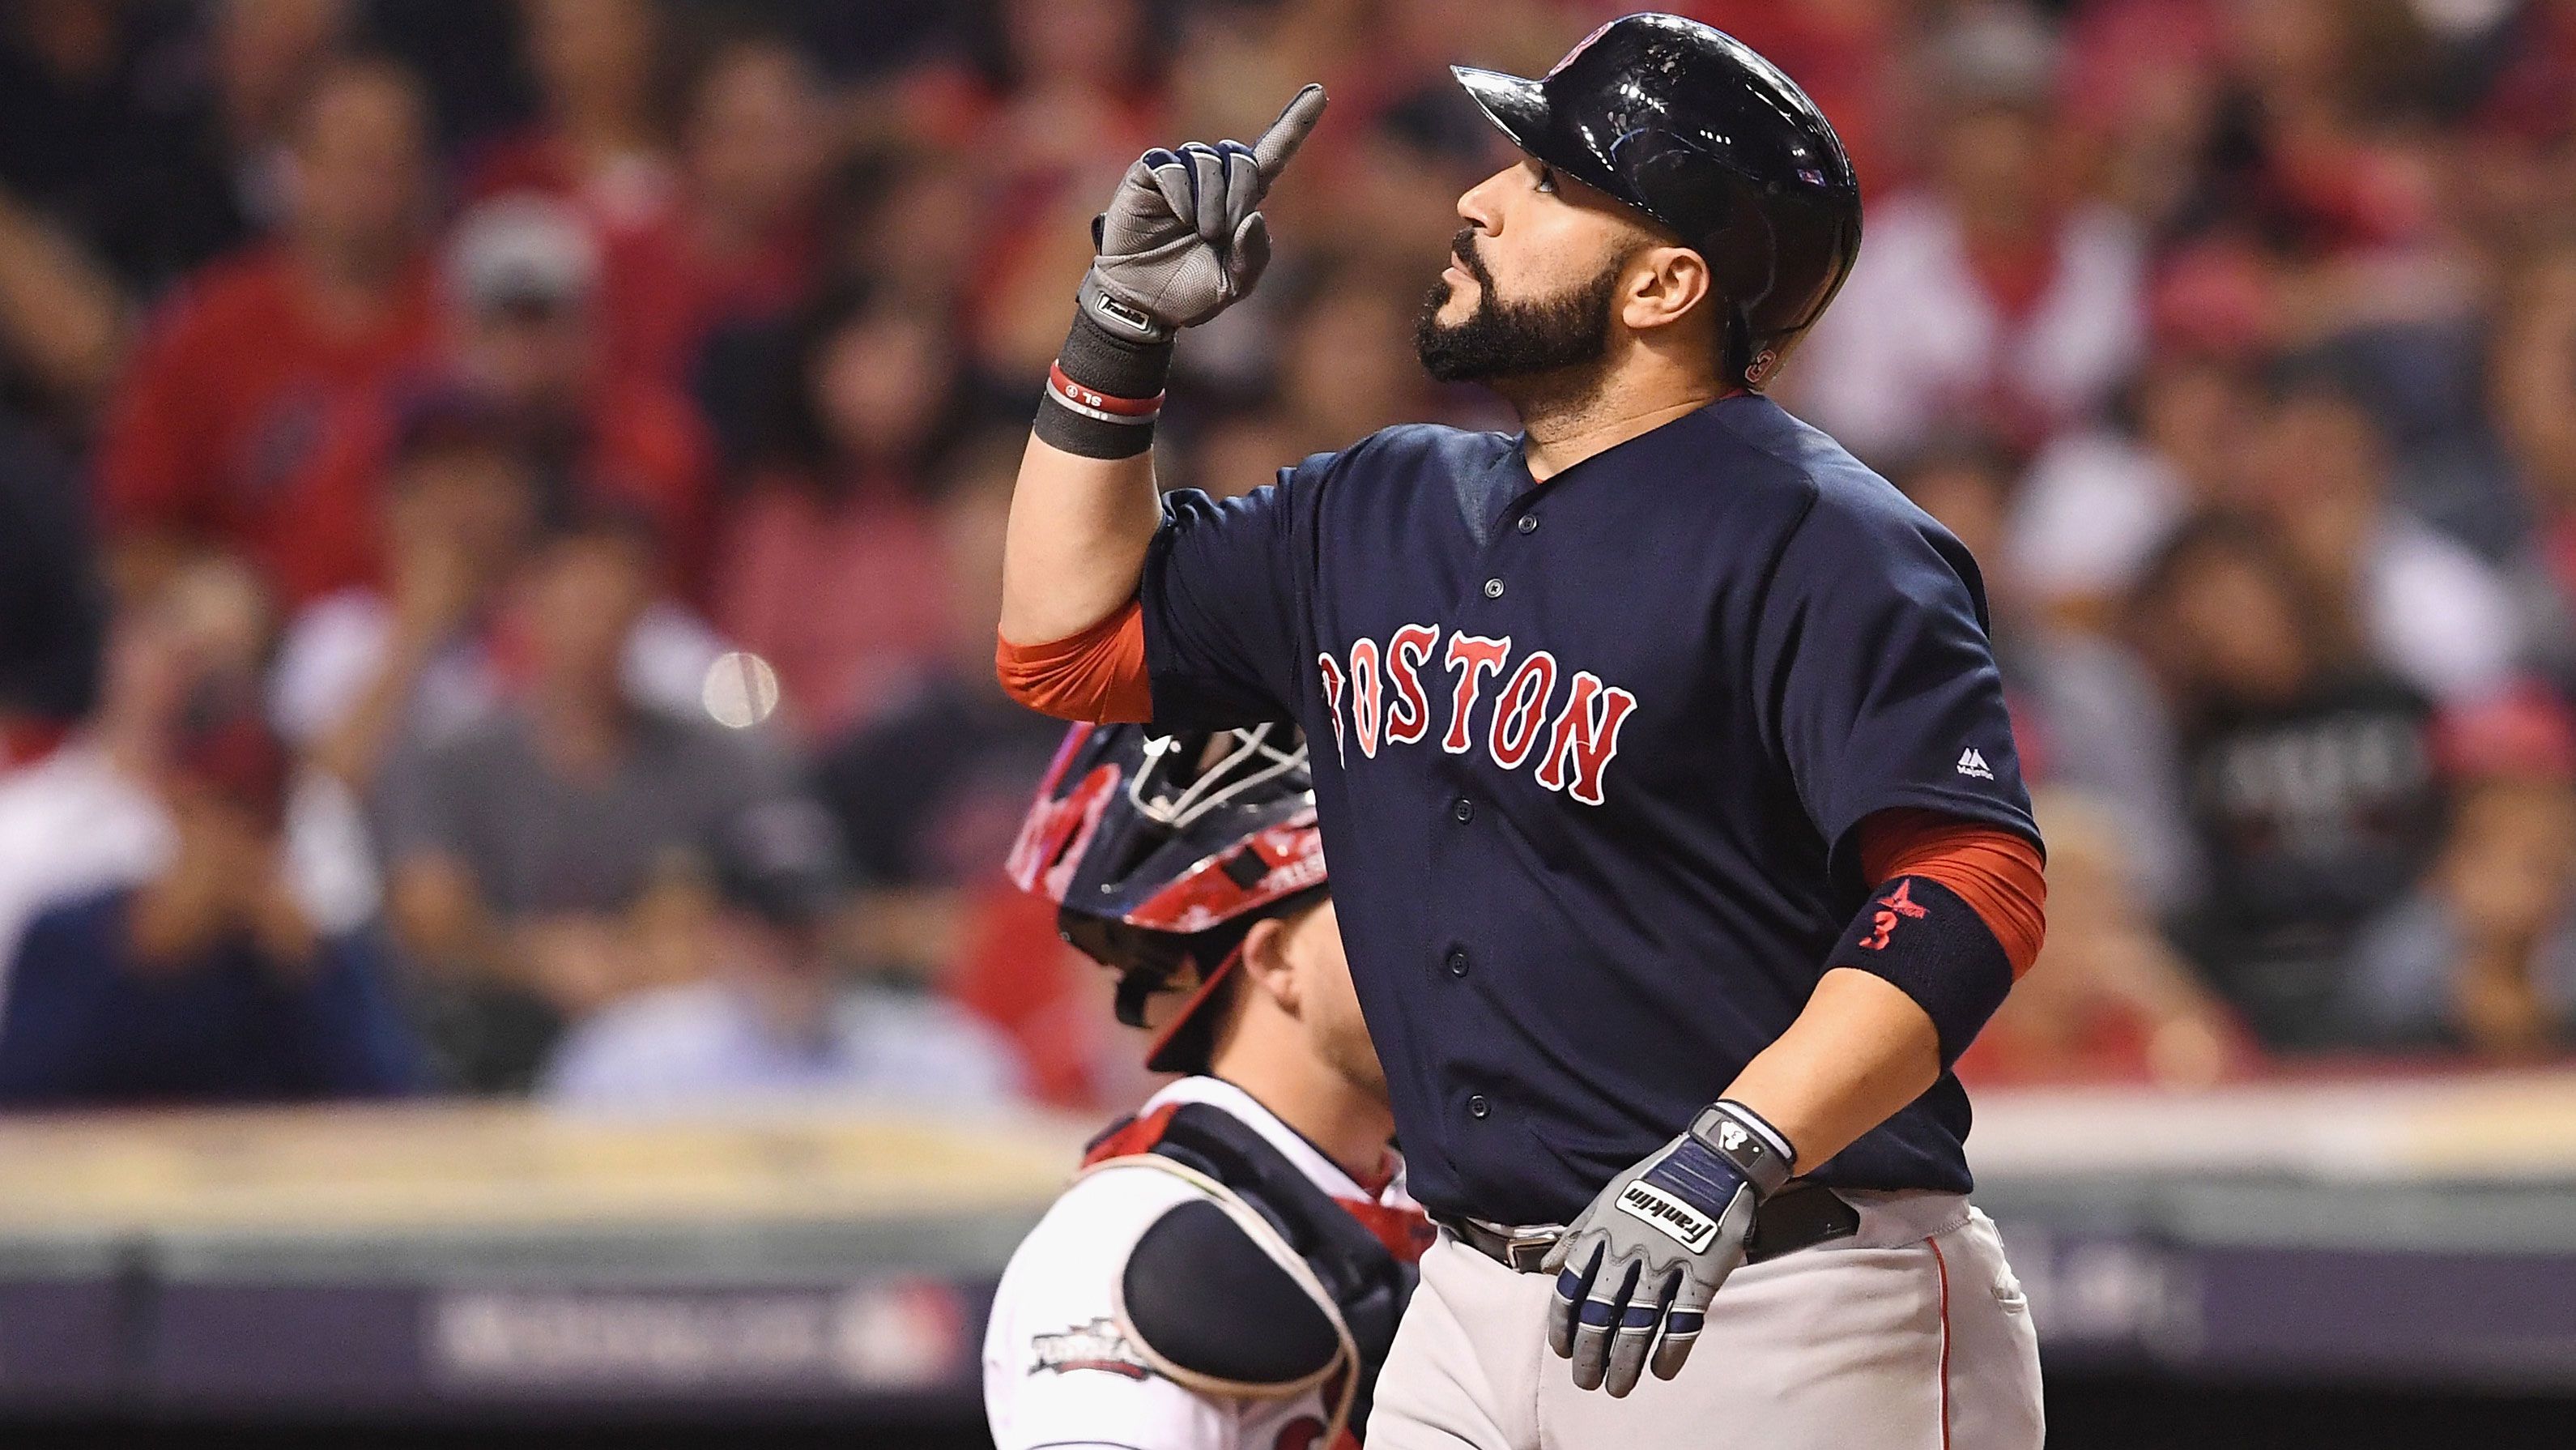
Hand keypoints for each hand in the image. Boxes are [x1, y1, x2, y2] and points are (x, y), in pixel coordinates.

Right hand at [1079, 84, 1325, 339]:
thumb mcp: (1233, 284)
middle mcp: (1213, 179)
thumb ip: (1252, 256)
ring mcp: (1179, 173)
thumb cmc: (1189, 293)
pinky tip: (1178, 217)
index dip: (1296, 124)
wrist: (1143, 305)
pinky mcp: (1147, 176)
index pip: (1273, 153)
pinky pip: (1169, 165)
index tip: (1319, 94)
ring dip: (1210, 199)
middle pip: (1240, 156)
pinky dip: (1180, 192)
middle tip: (1221, 231)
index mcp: (1241, 200)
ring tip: (1199, 231)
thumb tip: (1253, 216)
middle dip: (1240, 192)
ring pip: (1206, 158)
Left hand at [1541, 1102, 1791, 1395]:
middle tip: (1587, 1382)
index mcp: (1601, 1235)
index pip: (1570, 1290)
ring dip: (1625, 1363)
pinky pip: (1683, 1321)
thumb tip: (1548, 1266)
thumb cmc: (1656, 1181)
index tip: (1563, 1351)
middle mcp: (1628, 1253)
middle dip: (1590, 1355)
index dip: (1563, 1326)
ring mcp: (1667, 1265)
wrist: (1714, 1161)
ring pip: (1638, 1326)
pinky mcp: (1703, 1274)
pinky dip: (1671, 1351)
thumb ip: (1577, 1235)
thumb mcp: (1607, 1198)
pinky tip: (1661, 1372)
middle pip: (1600, 1316)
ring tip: (1618, 1388)